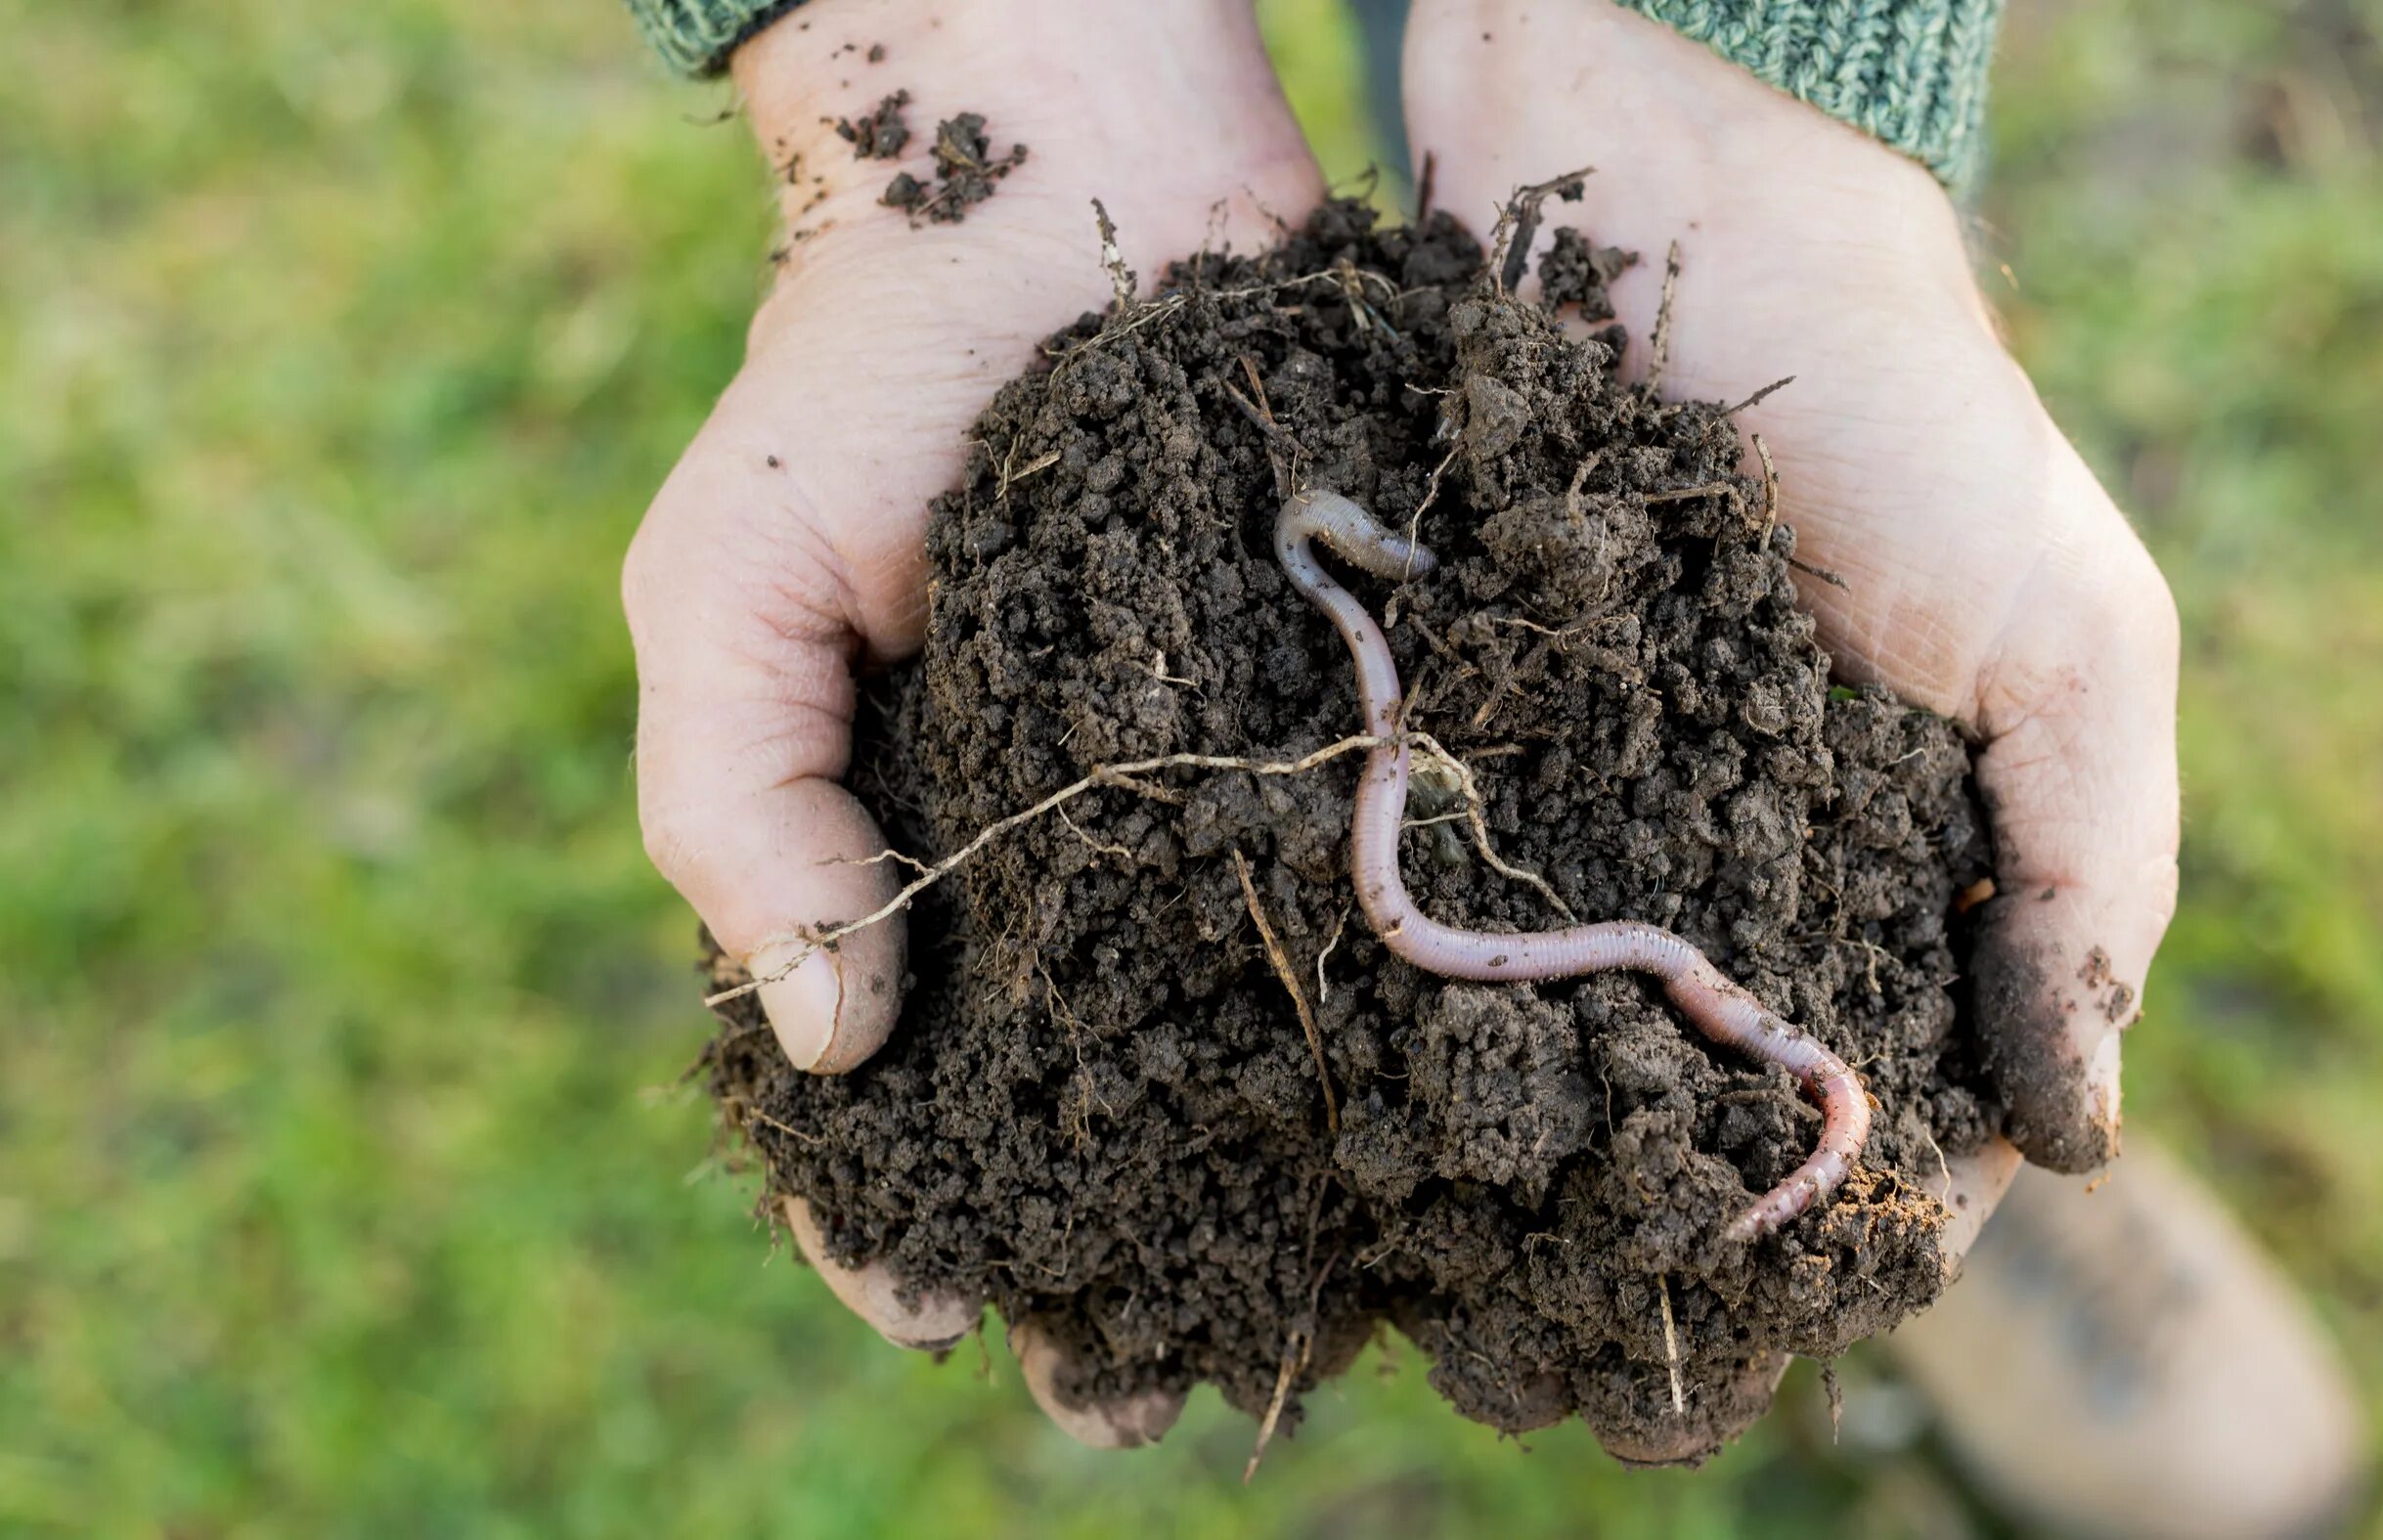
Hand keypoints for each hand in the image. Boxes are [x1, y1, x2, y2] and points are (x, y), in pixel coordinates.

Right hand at [621, 0, 1322, 1443]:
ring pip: (1248, 1037)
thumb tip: (828, 1041)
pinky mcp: (1351, 720)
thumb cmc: (862, 385)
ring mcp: (1222, 799)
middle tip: (1151, 1387)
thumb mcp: (726, 587)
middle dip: (1114, 1253)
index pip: (882, 1091)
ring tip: (1321, 1306)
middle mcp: (1077, 860)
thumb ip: (745, 809)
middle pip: (1087, 1107)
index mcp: (906, 850)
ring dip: (1278, 1185)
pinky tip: (1453, 1101)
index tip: (950, 1317)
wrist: (1068, 169)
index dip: (896, 1217)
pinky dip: (1408, 1000)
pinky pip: (1379, 884)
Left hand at [1403, 0, 2182, 1448]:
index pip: (1886, 1083)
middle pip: (1706, 1077)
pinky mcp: (1459, 720)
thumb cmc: (1907, 407)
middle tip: (1568, 1317)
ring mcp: (1590, 788)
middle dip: (1658, 1193)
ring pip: (1560, 1011)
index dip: (1849, 1207)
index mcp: (1899, 848)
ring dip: (1522, 1120)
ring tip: (1444, 1237)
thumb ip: (2090, 879)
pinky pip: (1438, 881)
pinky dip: (1422, 974)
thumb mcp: (2067, 638)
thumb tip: (2076, 1144)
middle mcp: (1738, 842)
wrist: (1670, 177)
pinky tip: (1364, 1065)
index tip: (1773, 1315)